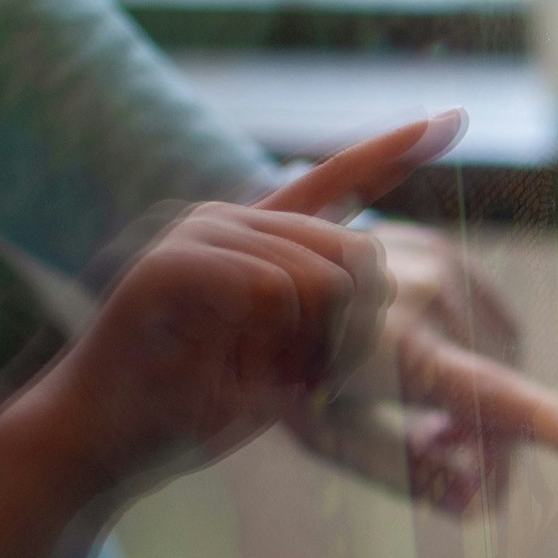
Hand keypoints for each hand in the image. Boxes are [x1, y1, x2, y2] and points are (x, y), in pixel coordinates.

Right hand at [39, 112, 465, 494]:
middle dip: (351, 333)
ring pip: (323, 279)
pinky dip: (271, 346)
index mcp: (263, 238)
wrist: (105, 438)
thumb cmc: (197, 403)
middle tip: (302, 384)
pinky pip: (271, 291)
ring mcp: (199, 235)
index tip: (452, 119)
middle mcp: (233, 221)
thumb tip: (378, 281)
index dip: (394, 151)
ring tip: (261, 382)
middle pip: (358, 254)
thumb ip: (327, 315)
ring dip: (310, 351)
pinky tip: (232, 370)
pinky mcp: (171, 265)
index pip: (340, 179)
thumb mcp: (285, 358)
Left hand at [284, 219, 557, 514]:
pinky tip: (436, 376)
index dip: (549, 423)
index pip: (485, 396)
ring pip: (504, 354)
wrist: (247, 272)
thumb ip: (404, 473)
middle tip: (468, 487)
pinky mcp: (443, 248)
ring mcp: (437, 262)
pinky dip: (479, 355)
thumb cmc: (280, 369)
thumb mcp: (325, 433)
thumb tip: (477, 507)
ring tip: (437, 430)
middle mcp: (422, 292)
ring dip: (486, 399)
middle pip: (500, 388)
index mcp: (388, 347)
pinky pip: (492, 319)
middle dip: (493, 446)